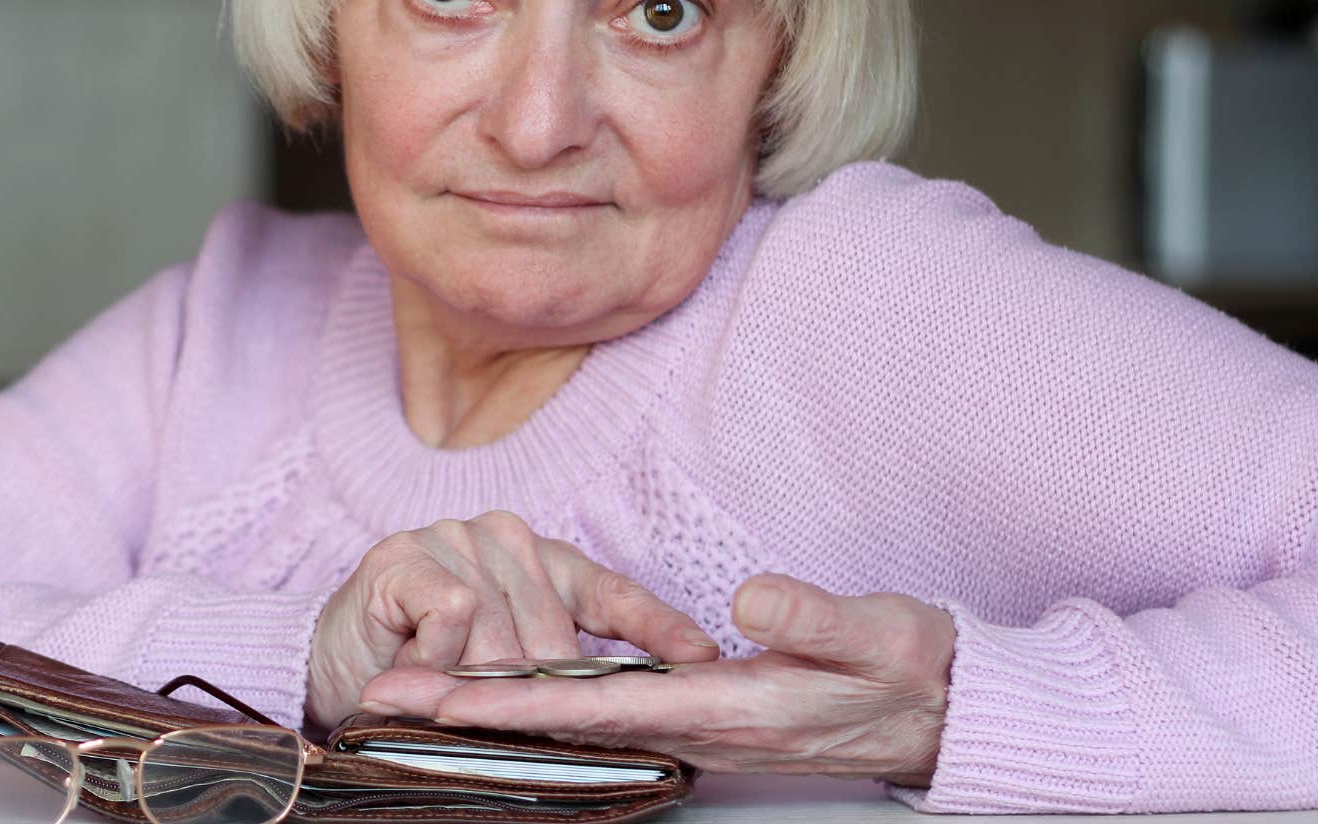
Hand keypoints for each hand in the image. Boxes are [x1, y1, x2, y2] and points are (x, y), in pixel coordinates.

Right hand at [304, 511, 721, 730]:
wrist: (330, 668)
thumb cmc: (419, 671)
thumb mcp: (500, 670)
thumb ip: (553, 668)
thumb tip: (628, 697)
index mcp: (538, 560)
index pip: (610, 590)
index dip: (656, 626)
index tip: (700, 657)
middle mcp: (502, 536)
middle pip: (552, 634)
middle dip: (530, 690)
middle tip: (489, 710)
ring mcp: (451, 538)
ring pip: (502, 633)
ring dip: (472, 679)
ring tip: (440, 682)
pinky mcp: (404, 556)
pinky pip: (453, 615)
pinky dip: (436, 654)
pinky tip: (415, 657)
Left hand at [358, 573, 956, 785]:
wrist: (937, 709)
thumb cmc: (905, 671)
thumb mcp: (876, 635)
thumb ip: (810, 616)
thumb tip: (746, 596)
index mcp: (724, 708)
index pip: (596, 708)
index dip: (513, 702)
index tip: (440, 697)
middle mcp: (694, 726)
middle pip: (560, 721)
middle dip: (470, 711)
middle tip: (385, 696)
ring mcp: (693, 723)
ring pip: (572, 720)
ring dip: (494, 707)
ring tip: (417, 692)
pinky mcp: (700, 711)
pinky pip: (602, 711)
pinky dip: (543, 701)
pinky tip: (507, 688)